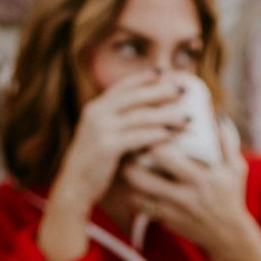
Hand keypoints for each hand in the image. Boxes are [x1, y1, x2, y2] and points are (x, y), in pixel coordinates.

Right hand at [49, 71, 189, 210]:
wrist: (73, 188)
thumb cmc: (92, 167)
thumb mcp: (100, 138)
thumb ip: (115, 125)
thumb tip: (142, 119)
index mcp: (95, 108)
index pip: (123, 86)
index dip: (144, 78)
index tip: (164, 73)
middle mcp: (97, 113)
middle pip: (136, 96)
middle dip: (161, 92)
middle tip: (183, 91)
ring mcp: (101, 129)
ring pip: (140, 116)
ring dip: (166, 115)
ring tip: (187, 118)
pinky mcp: (106, 146)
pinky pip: (138, 136)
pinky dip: (157, 134)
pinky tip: (172, 134)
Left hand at [120, 119, 249, 253]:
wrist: (228, 235)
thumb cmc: (231, 196)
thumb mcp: (236, 168)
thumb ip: (227, 142)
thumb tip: (216, 116)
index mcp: (200, 178)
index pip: (164, 156)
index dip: (151, 141)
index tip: (147, 130)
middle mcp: (183, 196)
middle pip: (140, 178)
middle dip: (130, 162)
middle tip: (128, 149)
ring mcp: (172, 212)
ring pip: (136, 194)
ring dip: (129, 180)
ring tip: (127, 164)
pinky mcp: (166, 222)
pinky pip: (141, 208)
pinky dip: (135, 195)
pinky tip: (136, 185)